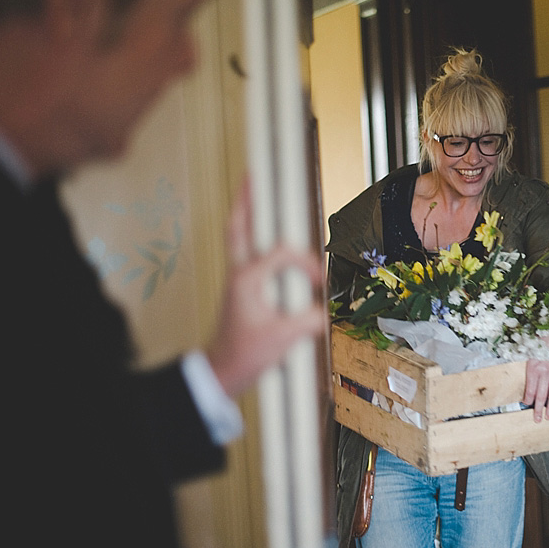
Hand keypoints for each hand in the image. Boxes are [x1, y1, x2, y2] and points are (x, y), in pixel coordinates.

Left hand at [206, 180, 326, 397]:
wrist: (222, 372)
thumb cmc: (244, 355)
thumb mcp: (283, 338)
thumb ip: (309, 320)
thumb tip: (326, 310)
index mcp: (247, 279)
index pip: (283, 253)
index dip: (306, 263)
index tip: (320, 282)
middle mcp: (239, 274)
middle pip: (242, 227)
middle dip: (248, 199)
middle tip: (254, 175)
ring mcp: (238, 280)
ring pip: (239, 235)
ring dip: (246, 212)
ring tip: (252, 190)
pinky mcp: (241, 289)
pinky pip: (244, 251)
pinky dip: (249, 233)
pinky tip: (260, 231)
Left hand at [523, 329, 548, 421]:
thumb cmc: (540, 341)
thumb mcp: (527, 352)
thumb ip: (525, 366)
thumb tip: (522, 379)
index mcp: (534, 368)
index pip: (530, 389)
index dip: (528, 399)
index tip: (526, 405)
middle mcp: (544, 373)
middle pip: (541, 395)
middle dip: (539, 409)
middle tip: (537, 420)